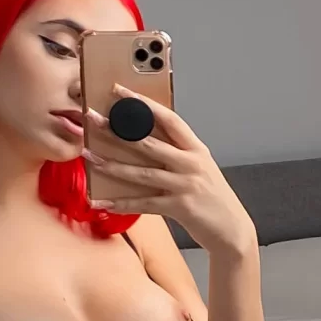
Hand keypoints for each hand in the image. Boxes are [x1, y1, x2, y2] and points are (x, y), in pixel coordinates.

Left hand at [83, 89, 257, 258]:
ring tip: (89, 156)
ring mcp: (186, 185)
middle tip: (92, 118)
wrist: (232, 229)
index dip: (144, 103)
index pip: (169, 118)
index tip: (120, 91)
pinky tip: (101, 201)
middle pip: (148, 142)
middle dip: (117, 129)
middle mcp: (191, 163)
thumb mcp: (200, 168)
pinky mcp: (180, 207)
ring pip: (142, 172)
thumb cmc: (212, 197)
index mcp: (196, 149)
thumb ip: (178, 153)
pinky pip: (143, 204)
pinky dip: (121, 203)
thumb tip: (144, 139)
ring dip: (112, 165)